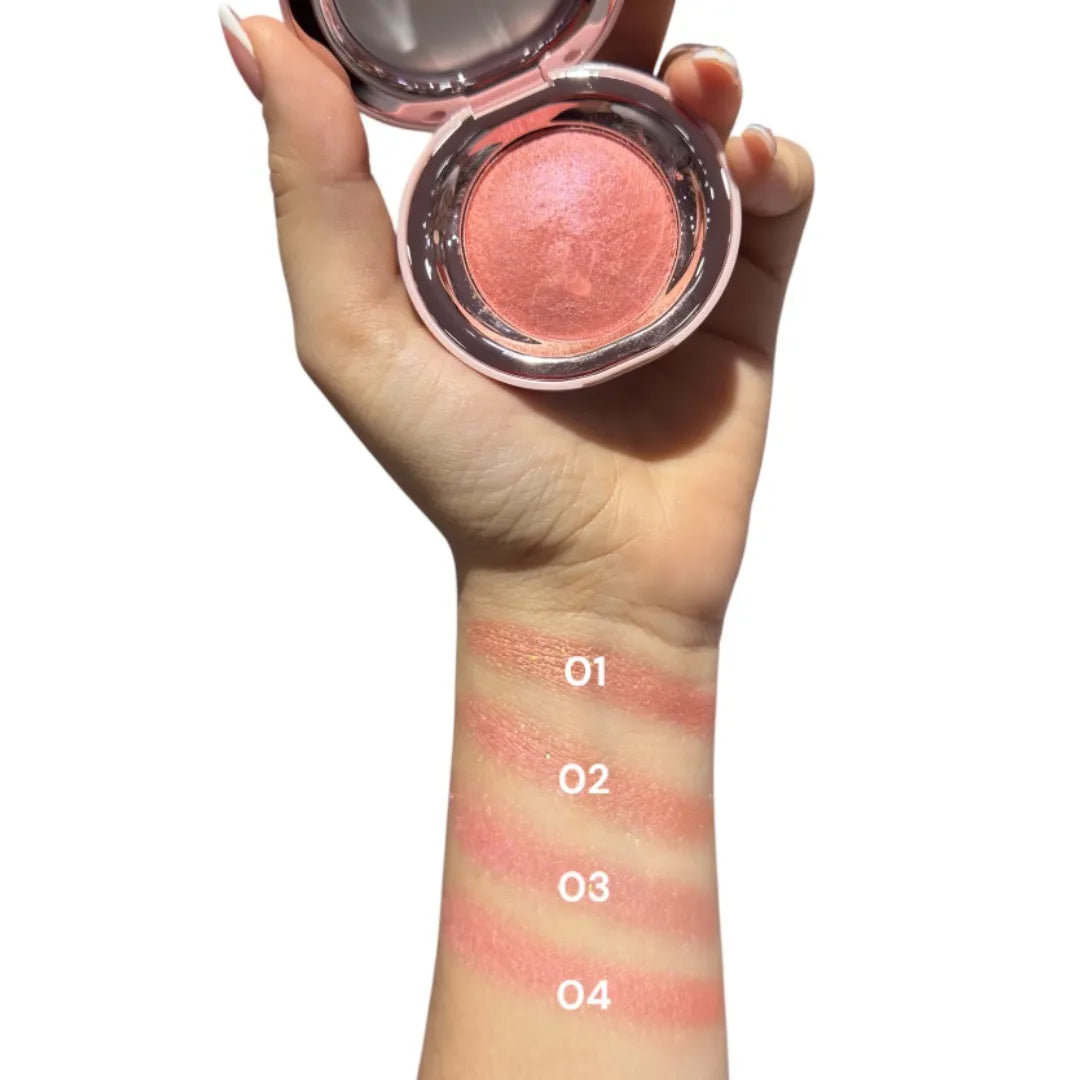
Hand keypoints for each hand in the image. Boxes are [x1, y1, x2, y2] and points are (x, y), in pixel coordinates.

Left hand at [221, 2, 813, 634]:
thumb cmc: (467, 474)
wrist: (588, 581)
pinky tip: (755, 162)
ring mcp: (660, 264)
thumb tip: (253, 32)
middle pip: (610, 92)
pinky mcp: (735, 304)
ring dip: (708, 80)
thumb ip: (310, 190)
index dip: (520, 22)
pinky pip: (773, 205)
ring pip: (698, 132)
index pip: (504, 87)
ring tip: (702, 80)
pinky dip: (776, 166)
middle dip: (628, 24)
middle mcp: (572, 233)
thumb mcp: (356, 334)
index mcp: (484, 225)